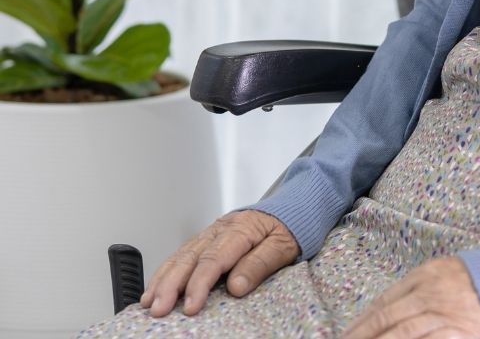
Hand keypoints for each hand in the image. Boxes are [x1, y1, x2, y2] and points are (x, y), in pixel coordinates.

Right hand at [139, 210, 298, 317]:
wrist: (294, 204)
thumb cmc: (290, 226)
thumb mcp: (284, 246)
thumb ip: (260, 264)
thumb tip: (235, 286)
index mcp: (241, 229)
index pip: (214, 259)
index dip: (199, 284)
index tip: (190, 307)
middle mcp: (222, 229)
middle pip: (191, 257)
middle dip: (171, 285)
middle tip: (158, 309)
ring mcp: (213, 231)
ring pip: (182, 254)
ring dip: (163, 278)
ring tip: (149, 302)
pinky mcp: (208, 237)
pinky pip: (183, 252)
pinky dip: (167, 269)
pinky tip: (156, 285)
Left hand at [343, 257, 479, 338]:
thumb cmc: (477, 280)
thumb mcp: (445, 272)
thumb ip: (418, 286)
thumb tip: (385, 308)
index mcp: (426, 274)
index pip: (384, 300)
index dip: (362, 321)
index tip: (346, 335)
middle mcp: (431, 292)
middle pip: (387, 317)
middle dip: (363, 335)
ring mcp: (444, 314)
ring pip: (402, 333)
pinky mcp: (458, 333)